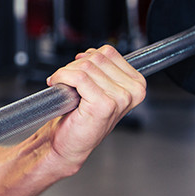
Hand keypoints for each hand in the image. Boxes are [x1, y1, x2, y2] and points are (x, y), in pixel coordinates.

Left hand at [46, 45, 146, 167]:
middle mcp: (131, 92)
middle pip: (96, 57)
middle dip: (75, 66)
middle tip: (67, 81)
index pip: (108, 52)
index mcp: (136, 85)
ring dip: (66, 73)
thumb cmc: (80, 118)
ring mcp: (119, 99)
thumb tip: (92, 52)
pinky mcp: (103, 105)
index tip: (78, 71)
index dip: (87, 58)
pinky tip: (58, 87)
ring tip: (64, 87)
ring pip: (85, 66)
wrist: (66, 143)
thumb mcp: (99, 88)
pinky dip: (62, 77)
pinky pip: (78, 76)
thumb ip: (102, 68)